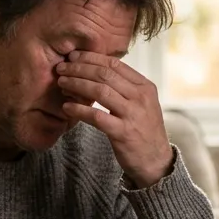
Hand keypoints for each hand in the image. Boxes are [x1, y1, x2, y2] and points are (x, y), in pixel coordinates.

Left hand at [57, 51, 174, 187]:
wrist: (156, 161)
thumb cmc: (143, 131)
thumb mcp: (142, 103)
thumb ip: (125, 87)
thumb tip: (98, 70)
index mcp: (145, 86)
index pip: (115, 64)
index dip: (91, 58)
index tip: (74, 56)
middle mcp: (140, 97)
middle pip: (105, 74)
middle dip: (79, 68)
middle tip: (62, 68)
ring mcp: (133, 115)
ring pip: (99, 91)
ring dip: (77, 84)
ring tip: (62, 84)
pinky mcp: (123, 133)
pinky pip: (96, 117)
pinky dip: (79, 110)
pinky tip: (67, 107)